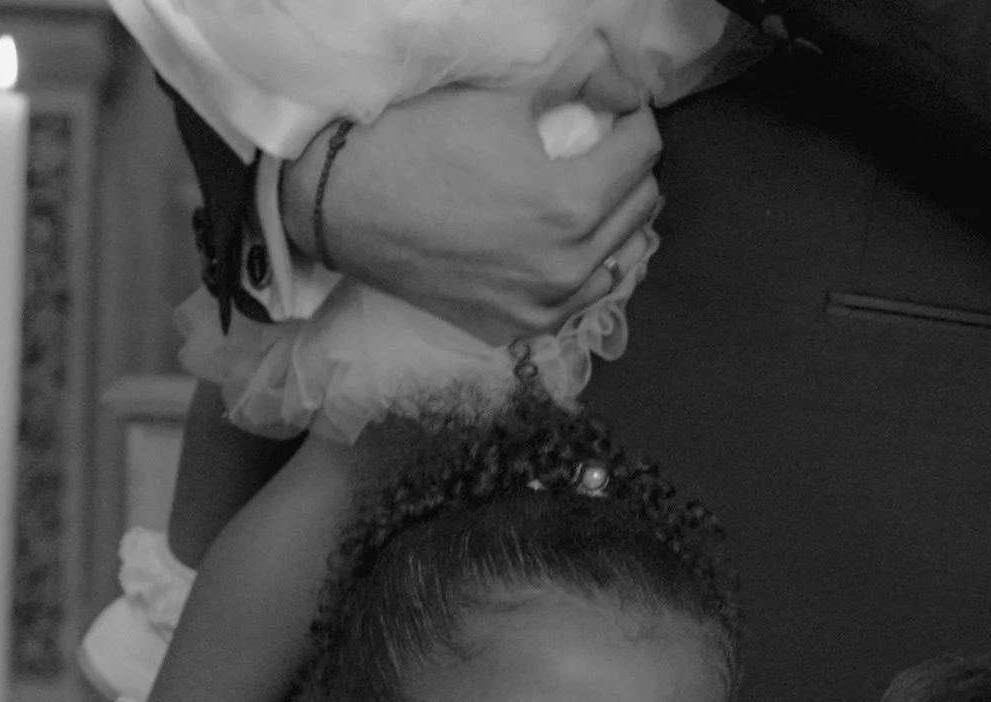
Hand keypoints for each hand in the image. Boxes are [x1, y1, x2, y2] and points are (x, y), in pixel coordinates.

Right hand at [282, 87, 660, 339]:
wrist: (347, 205)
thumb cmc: (420, 141)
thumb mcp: (503, 97)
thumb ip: (577, 83)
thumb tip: (622, 86)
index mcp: (572, 205)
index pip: (643, 151)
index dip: (634, 116)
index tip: (614, 105)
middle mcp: (568, 269)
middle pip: (640, 208)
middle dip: (629, 168)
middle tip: (601, 146)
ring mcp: (543, 308)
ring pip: (618, 261)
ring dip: (614, 221)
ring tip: (587, 193)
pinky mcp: (516, 329)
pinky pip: (579, 300)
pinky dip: (584, 267)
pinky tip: (563, 243)